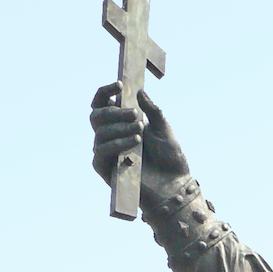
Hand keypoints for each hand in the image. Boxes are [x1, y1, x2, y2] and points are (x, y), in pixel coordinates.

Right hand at [89, 84, 190, 199]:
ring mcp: (107, 153)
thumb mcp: (164, 129)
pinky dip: (116, 144)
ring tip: (140, 132)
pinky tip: (134, 143)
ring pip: (99, 133)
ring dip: (119, 128)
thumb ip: (152, 110)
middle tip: (135, 115)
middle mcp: (110, 137)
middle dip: (115, 112)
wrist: (175, 186)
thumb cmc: (170, 159)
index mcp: (121, 124)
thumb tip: (139, 92)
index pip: (102, 104)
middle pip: (97, 116)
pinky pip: (100, 152)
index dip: (106, 92)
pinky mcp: (106, 169)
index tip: (119, 85)